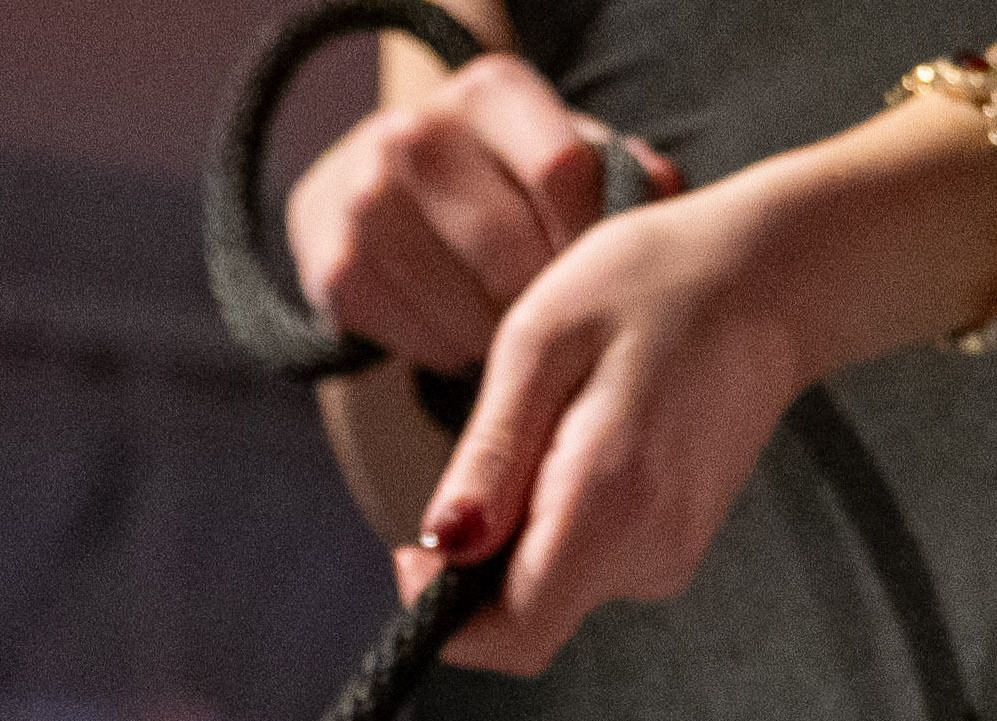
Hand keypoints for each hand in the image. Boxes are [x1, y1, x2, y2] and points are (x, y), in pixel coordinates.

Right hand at [287, 54, 664, 373]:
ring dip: (501, 340)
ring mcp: (365, 198)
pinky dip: (451, 353)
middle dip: (545, 305)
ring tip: (513, 333)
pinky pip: (419, 340)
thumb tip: (663, 202)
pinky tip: (461, 332)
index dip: (589, 243)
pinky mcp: (333, 266)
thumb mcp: (565, 157)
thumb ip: (624, 177)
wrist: (386, 190)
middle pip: (510, 252)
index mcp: (490, 90)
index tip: (598, 281)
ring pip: (466, 309)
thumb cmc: (506, 182)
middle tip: (563, 332)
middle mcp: (416, 131)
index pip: (562, 171)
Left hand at [401, 132, 996, 673]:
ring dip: (520, 534)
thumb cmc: (649, 284)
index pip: (513, 634)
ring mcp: (671, 557)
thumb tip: (443, 544)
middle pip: (526, 618)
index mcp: (609, 502)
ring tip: (553, 425)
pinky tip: (584, 440)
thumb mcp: (541, 341)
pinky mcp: (677, 548)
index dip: (444, 615)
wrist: (768, 281)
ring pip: (553, 590)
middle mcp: (648, 552)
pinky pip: (588, 564)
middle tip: (490, 455)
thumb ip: (491, 453)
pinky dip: (559, 521)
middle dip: (477, 566)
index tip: (416, 549)